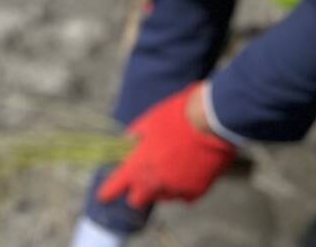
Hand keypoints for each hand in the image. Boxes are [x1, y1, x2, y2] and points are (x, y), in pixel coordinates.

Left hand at [97, 84, 236, 210]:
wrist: (211, 119)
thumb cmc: (177, 116)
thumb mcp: (148, 121)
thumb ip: (133, 138)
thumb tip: (126, 144)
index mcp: (137, 166)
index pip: (114, 188)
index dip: (108, 192)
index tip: (105, 195)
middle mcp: (153, 183)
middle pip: (137, 200)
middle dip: (139, 190)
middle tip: (147, 176)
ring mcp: (175, 189)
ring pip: (163, 196)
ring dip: (163, 186)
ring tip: (175, 164)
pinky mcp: (195, 192)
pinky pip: (184, 195)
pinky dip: (184, 187)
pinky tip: (190, 169)